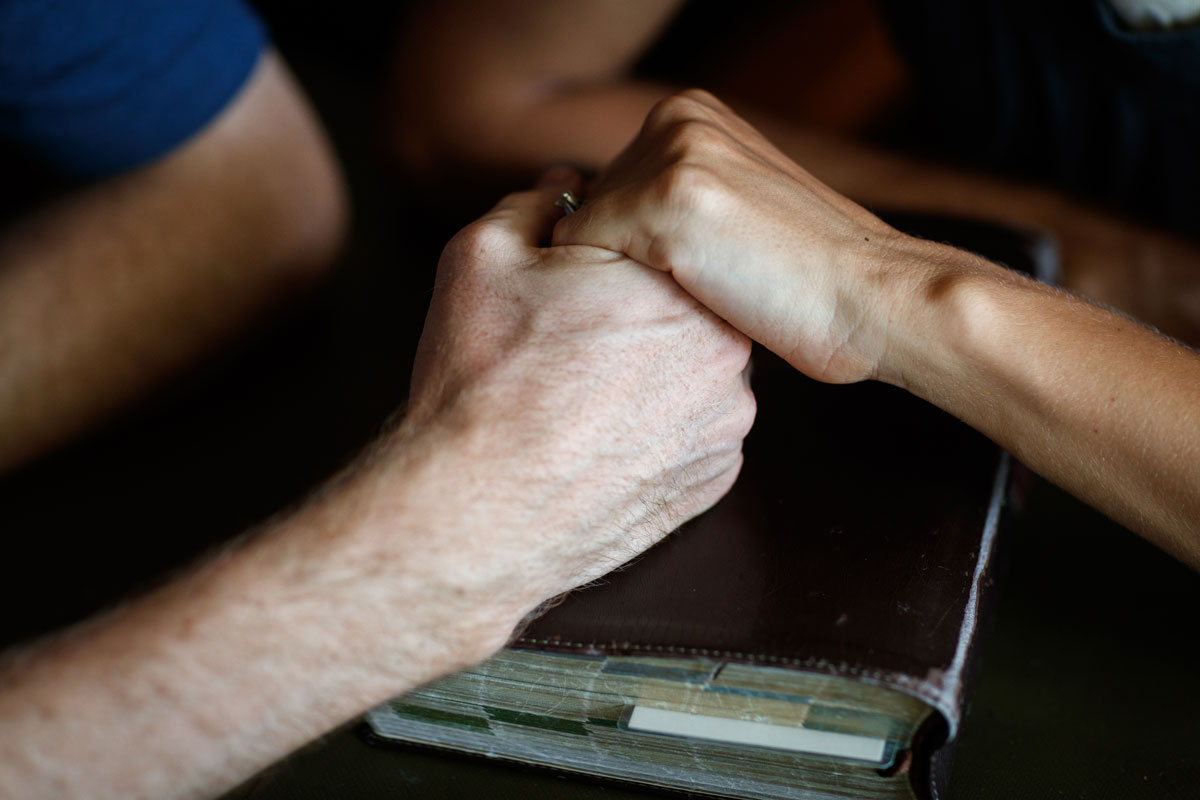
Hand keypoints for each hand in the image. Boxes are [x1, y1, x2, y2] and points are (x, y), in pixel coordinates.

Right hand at [401, 167, 754, 623]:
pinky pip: (694, 436)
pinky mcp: (713, 484)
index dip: (607, 264)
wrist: (474, 516)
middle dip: (635, 318)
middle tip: (570, 345)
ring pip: (694, 376)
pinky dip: (657, 433)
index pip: (660, 250)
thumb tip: (569, 185)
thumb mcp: (484, 256)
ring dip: (651, 377)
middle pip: (684, 313)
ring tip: (579, 400)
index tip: (569, 289)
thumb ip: (538, 203)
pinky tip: (601, 440)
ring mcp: (726, 428)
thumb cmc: (478, 382)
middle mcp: (726, 356)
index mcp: (682, 286)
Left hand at [552, 90, 963, 384]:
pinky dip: (605, 293)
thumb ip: (669, 201)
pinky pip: (579, 253)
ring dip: (612, 280)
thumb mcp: (731, 211)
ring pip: (580, 233)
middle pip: (589, 206)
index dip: (628, 249)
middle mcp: (677, 117)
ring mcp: (671, 154)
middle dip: (617, 260)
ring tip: (692, 302)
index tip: (679, 282)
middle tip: (691, 296)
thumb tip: (583, 229)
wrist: (872, 298)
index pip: (607, 188)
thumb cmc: (805, 279)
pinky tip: (673, 310)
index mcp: (692, 113)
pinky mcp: (665, 199)